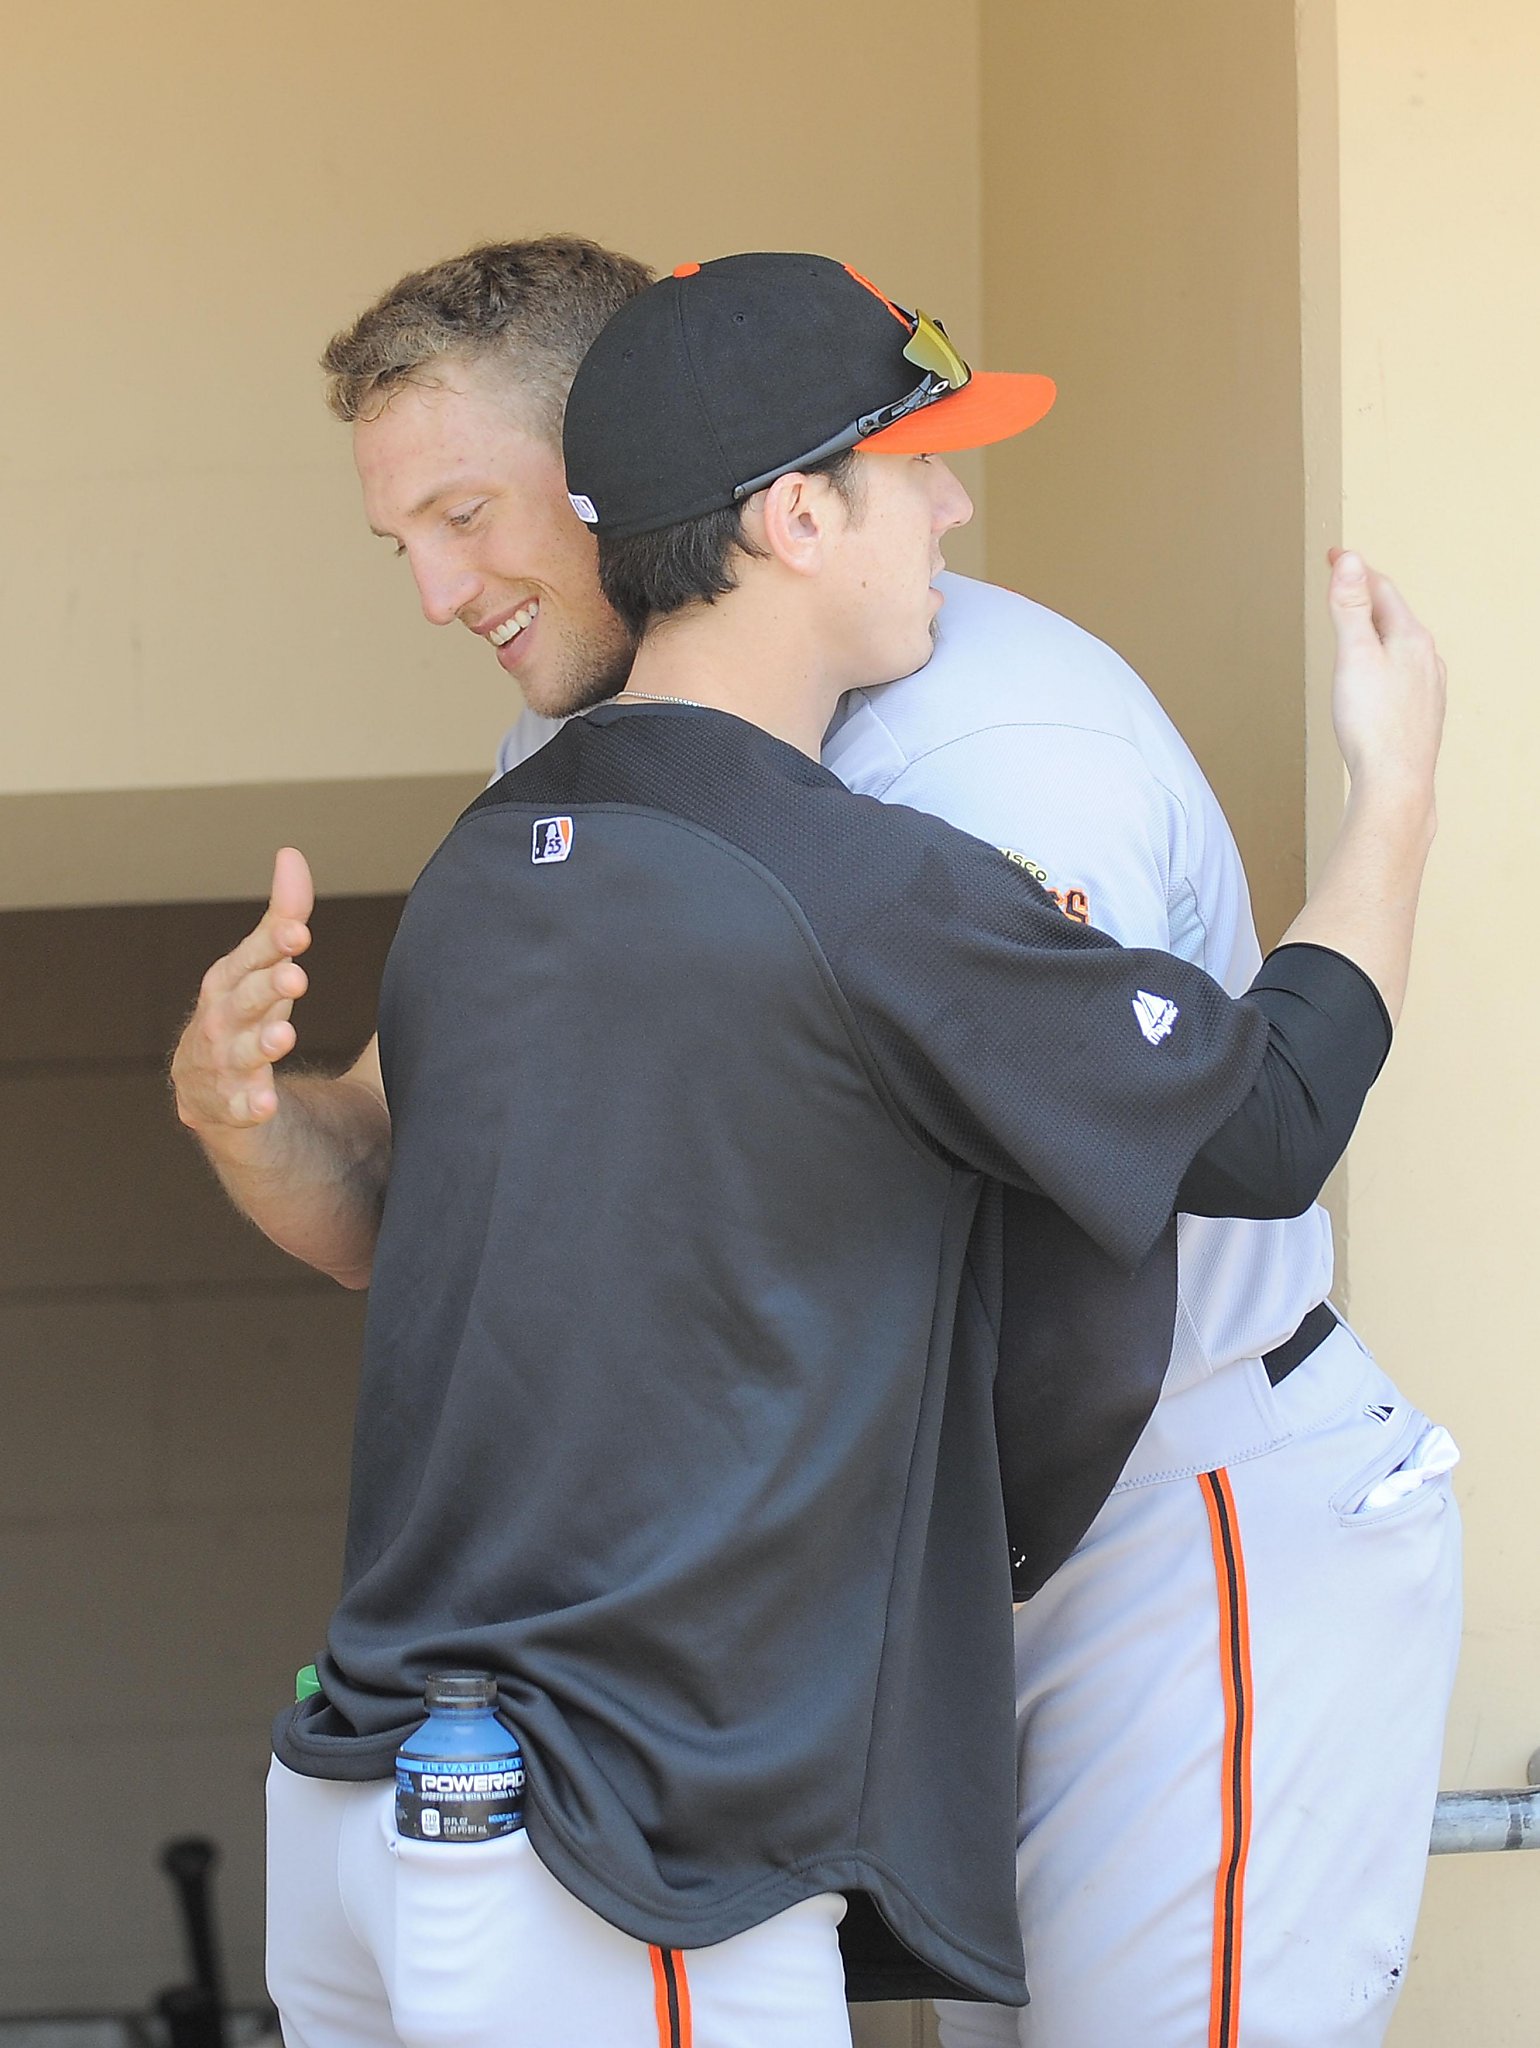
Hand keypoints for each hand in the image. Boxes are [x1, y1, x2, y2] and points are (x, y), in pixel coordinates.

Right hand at [171, 848, 314, 1133]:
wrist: (217, 1098)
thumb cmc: (247, 1018)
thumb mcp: (265, 968)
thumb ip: (282, 917)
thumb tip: (290, 854)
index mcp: (230, 983)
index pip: (253, 958)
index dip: (274, 945)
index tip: (299, 932)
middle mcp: (219, 1021)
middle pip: (242, 1003)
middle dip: (266, 989)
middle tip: (295, 978)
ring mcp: (219, 1067)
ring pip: (237, 1054)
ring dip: (258, 1044)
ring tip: (282, 1037)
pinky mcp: (227, 1109)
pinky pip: (236, 1110)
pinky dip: (247, 1105)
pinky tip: (263, 1103)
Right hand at [1326, 549, 1446, 798]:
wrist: (1395, 781)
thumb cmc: (1372, 724)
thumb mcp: (1353, 656)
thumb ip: (1349, 608)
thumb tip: (1350, 562)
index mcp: (1411, 638)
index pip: (1381, 589)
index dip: (1354, 570)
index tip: (1334, 556)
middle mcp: (1426, 659)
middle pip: (1394, 615)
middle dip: (1367, 598)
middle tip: (1344, 584)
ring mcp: (1427, 687)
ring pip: (1401, 646)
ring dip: (1378, 630)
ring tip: (1358, 626)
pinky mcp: (1421, 714)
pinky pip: (1403, 673)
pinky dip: (1385, 660)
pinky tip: (1377, 677)